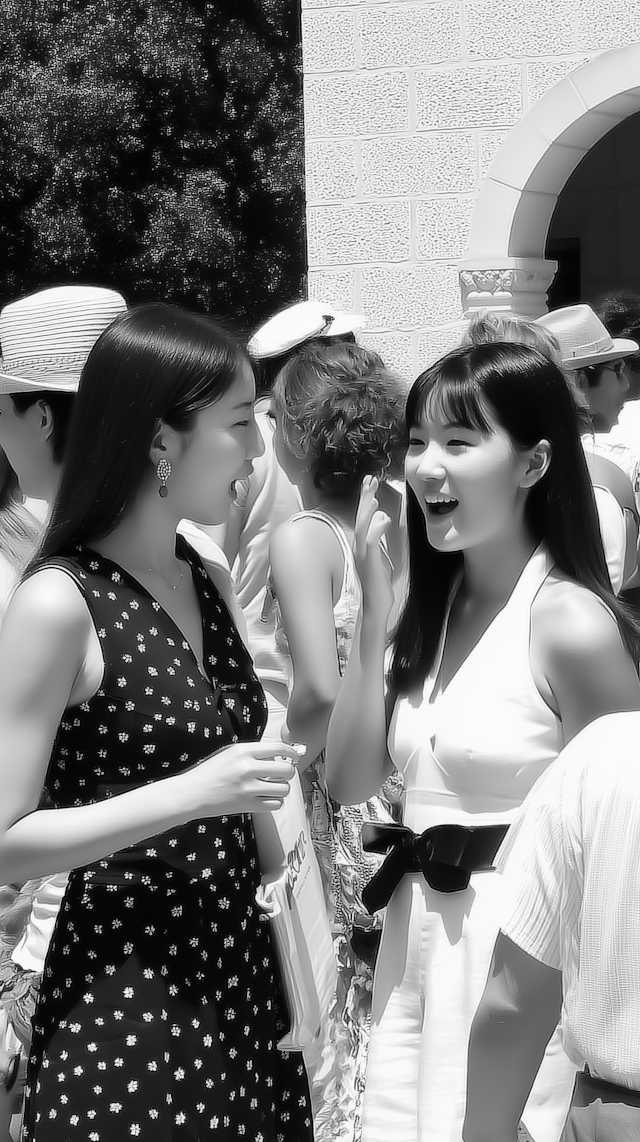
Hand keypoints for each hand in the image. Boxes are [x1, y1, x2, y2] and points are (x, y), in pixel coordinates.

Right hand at [184, 739, 298, 815]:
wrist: (192, 793)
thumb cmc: (210, 772)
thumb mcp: (230, 753)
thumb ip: (254, 752)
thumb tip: (280, 754)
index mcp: (243, 751)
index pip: (279, 748)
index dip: (292, 753)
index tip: (295, 757)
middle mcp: (248, 768)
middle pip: (286, 770)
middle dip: (289, 772)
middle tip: (282, 774)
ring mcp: (248, 788)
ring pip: (284, 788)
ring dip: (282, 788)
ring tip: (272, 787)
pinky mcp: (247, 805)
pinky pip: (275, 804)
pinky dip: (274, 801)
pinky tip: (266, 798)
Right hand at [355, 475, 393, 619]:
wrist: (376, 604)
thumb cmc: (379, 583)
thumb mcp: (379, 556)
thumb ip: (378, 537)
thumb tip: (381, 518)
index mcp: (361, 545)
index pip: (362, 517)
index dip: (365, 499)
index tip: (370, 482)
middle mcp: (359, 547)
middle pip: (360, 517)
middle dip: (365, 497)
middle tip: (371, 479)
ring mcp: (362, 555)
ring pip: (363, 528)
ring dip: (368, 511)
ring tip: (375, 497)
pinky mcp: (370, 563)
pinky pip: (371, 542)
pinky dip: (376, 528)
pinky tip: (384, 518)